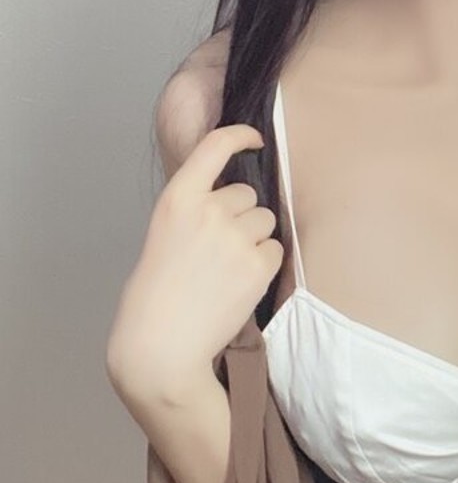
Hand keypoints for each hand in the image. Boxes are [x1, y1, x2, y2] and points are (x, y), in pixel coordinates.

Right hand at [107, 125, 281, 395]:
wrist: (162, 346)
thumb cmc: (156, 296)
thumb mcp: (164, 236)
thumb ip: (195, 211)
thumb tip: (236, 199)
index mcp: (176, 199)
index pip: (214, 147)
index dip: (239, 136)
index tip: (255, 138)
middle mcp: (207, 210)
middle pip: (247, 195)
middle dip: (241, 216)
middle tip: (218, 251)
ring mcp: (234, 237)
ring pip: (266, 221)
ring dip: (255, 240)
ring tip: (226, 271)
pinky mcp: (257, 265)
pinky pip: (276, 250)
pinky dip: (264, 265)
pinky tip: (239, 284)